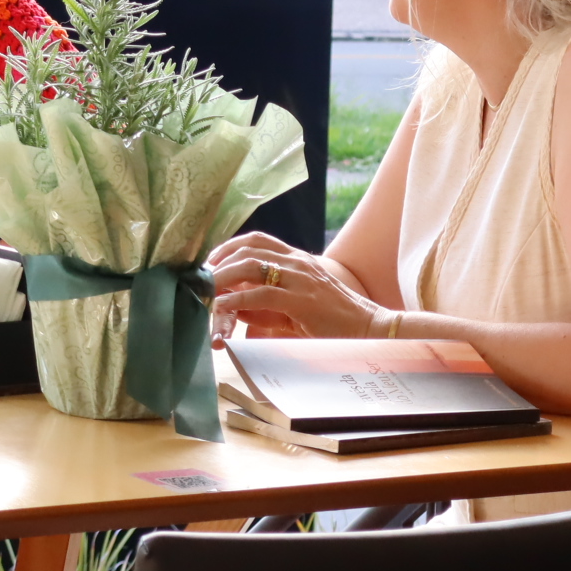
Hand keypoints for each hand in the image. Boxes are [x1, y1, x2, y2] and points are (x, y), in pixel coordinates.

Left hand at [208, 232, 382, 339]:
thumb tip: (234, 305)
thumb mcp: (295, 307)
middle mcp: (298, 262)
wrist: (369, 330)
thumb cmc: (333, 322)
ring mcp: (301, 279)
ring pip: (252, 267)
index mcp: (298, 259)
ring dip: (223, 278)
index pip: (258, 240)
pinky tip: (224, 307)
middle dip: (220, 261)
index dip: (230, 247)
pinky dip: (238, 299)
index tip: (211, 261)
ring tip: (206, 291)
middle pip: (249, 249)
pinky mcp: (302, 300)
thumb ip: (266, 304)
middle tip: (201, 278)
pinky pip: (263, 294)